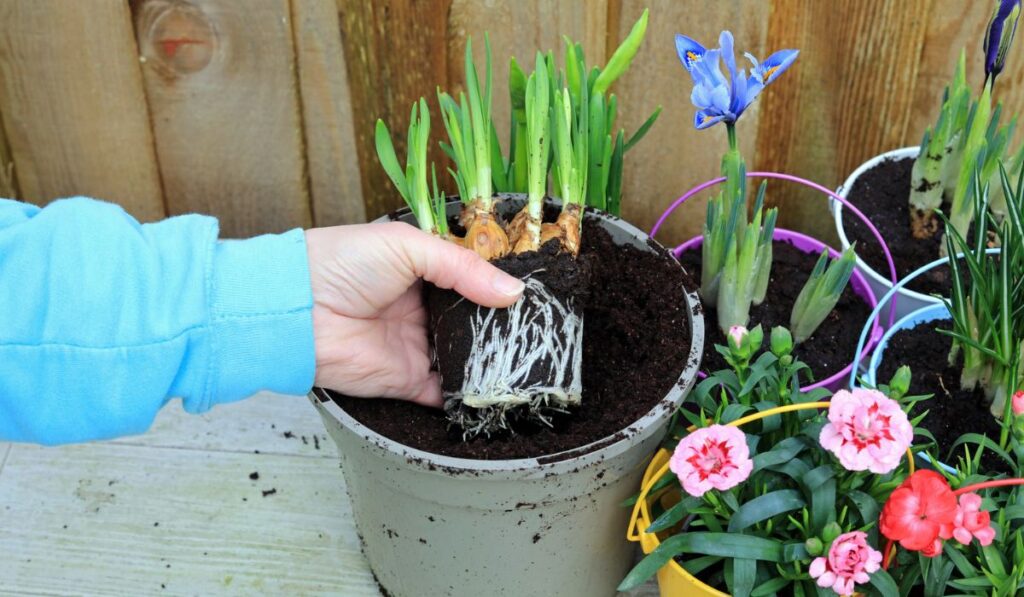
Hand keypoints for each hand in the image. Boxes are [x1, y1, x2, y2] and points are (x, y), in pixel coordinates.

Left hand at [304, 222, 524, 406]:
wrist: (295, 309)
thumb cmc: (341, 263)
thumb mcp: (408, 247)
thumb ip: (463, 268)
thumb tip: (513, 292)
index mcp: (422, 272)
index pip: (472, 280)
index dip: (500, 285)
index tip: (538, 290)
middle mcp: (422, 309)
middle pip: (473, 321)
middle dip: (503, 325)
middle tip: (543, 327)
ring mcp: (416, 346)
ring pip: (465, 358)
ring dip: (491, 360)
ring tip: (532, 358)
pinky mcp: (407, 380)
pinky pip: (445, 393)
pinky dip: (469, 395)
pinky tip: (499, 390)